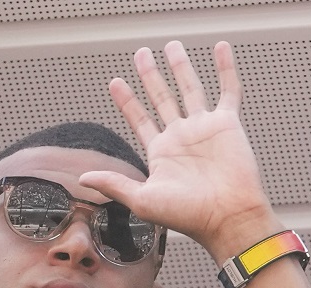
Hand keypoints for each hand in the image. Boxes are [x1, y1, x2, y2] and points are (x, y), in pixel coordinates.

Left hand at [80, 41, 282, 261]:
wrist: (227, 217)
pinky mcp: (228, 125)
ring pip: (191, 89)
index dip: (127, 101)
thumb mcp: (143, 200)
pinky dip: (225, 69)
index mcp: (161, 153)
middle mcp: (181, 138)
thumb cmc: (188, 216)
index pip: (139, 120)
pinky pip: (228, 91)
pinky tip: (220, 48)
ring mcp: (204, 129)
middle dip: (150, 76)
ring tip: (172, 46)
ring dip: (181, 67)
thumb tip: (82, 178)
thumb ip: (114, 184)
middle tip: (141, 55)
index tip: (115, 82)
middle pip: (162, 98)